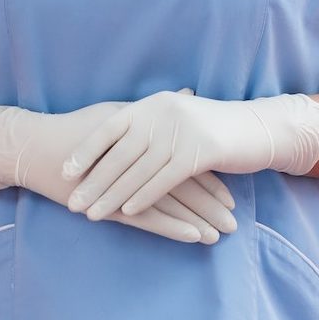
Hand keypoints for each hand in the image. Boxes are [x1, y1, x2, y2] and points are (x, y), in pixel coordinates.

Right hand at [0, 96, 237, 243]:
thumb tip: (187, 92)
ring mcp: (124, 182)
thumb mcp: (118, 113)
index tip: (230, 192)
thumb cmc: (77, 128)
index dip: (207, 176)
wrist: (37, 147)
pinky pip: (148, 218)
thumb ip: (152, 111)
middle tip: (235, 220)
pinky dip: (173, 226)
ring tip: (222, 233)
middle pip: (183, 183)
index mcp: (142, 136)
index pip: (182, 158)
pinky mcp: (110, 202)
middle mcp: (137, 158)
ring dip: (198, 218)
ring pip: (171, 203)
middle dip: (211, 203)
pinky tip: (194, 236)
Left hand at [61, 89, 318, 220]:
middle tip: (71, 202)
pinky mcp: (199, 152)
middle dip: (94, 180)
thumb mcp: (175, 118)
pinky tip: (128, 213)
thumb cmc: (210, 126)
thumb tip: (113, 139)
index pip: (111, 128)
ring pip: (138, 169)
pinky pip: (164, 178)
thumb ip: (147, 125)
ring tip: (91, 214)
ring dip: (112, 195)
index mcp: (152, 105)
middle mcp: (162, 114)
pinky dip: (144, 196)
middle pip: (120, 153)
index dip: (87, 150)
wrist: (253, 127)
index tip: (65, 172)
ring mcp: (181, 132)